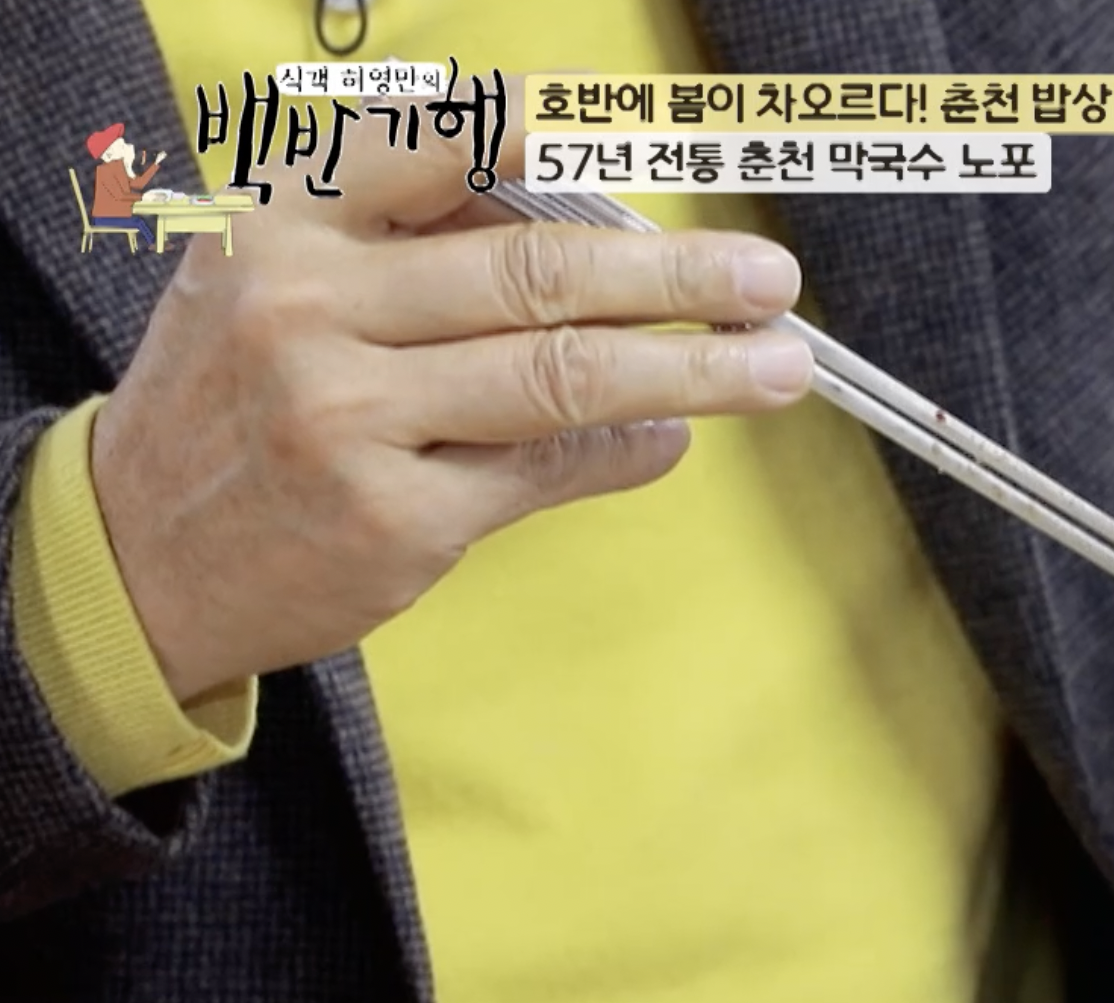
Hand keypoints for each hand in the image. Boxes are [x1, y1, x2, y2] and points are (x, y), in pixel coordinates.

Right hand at [91, 90, 811, 701]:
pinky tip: (672, 436)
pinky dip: (630, 448)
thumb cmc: (240, 404)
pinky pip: (548, 468)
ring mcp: (349, 416)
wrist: (140, 554)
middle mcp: (308, 310)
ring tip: (775, 364)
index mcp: (284, 226)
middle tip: (767, 278)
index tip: (640, 142)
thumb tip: (602, 241)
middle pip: (537, 271)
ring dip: (694, 369)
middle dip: (676, 272)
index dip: (552, 139)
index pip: (434, 148)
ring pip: (564, 374)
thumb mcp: (282, 288)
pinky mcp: (393, 517)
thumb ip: (419, 251)